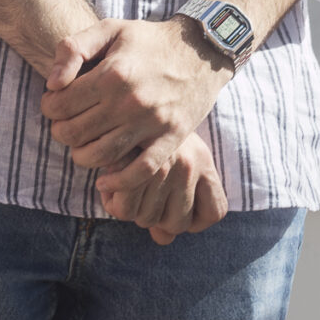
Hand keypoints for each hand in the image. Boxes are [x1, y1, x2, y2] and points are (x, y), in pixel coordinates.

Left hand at [40, 16, 232, 172]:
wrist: (203, 49)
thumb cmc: (151, 40)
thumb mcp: (110, 29)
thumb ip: (73, 48)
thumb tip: (52, 84)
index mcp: (112, 74)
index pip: (59, 106)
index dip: (49, 106)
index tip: (56, 103)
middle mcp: (130, 101)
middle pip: (73, 134)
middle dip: (61, 130)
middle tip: (69, 122)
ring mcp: (152, 122)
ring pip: (98, 156)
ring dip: (81, 155)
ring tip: (85, 143)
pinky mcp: (172, 137)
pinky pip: (140, 171)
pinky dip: (118, 183)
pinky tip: (105, 181)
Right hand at [98, 130, 229, 243]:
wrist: (148, 79)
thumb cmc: (155, 119)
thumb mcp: (176, 151)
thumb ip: (176, 198)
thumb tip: (164, 239)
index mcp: (204, 163)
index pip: (214, 212)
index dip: (195, 222)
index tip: (172, 216)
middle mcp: (190, 165)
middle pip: (174, 223)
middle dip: (151, 217)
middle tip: (136, 197)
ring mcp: (165, 163)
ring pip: (145, 217)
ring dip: (129, 209)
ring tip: (119, 187)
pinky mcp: (134, 160)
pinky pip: (124, 205)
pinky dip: (114, 201)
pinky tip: (106, 184)